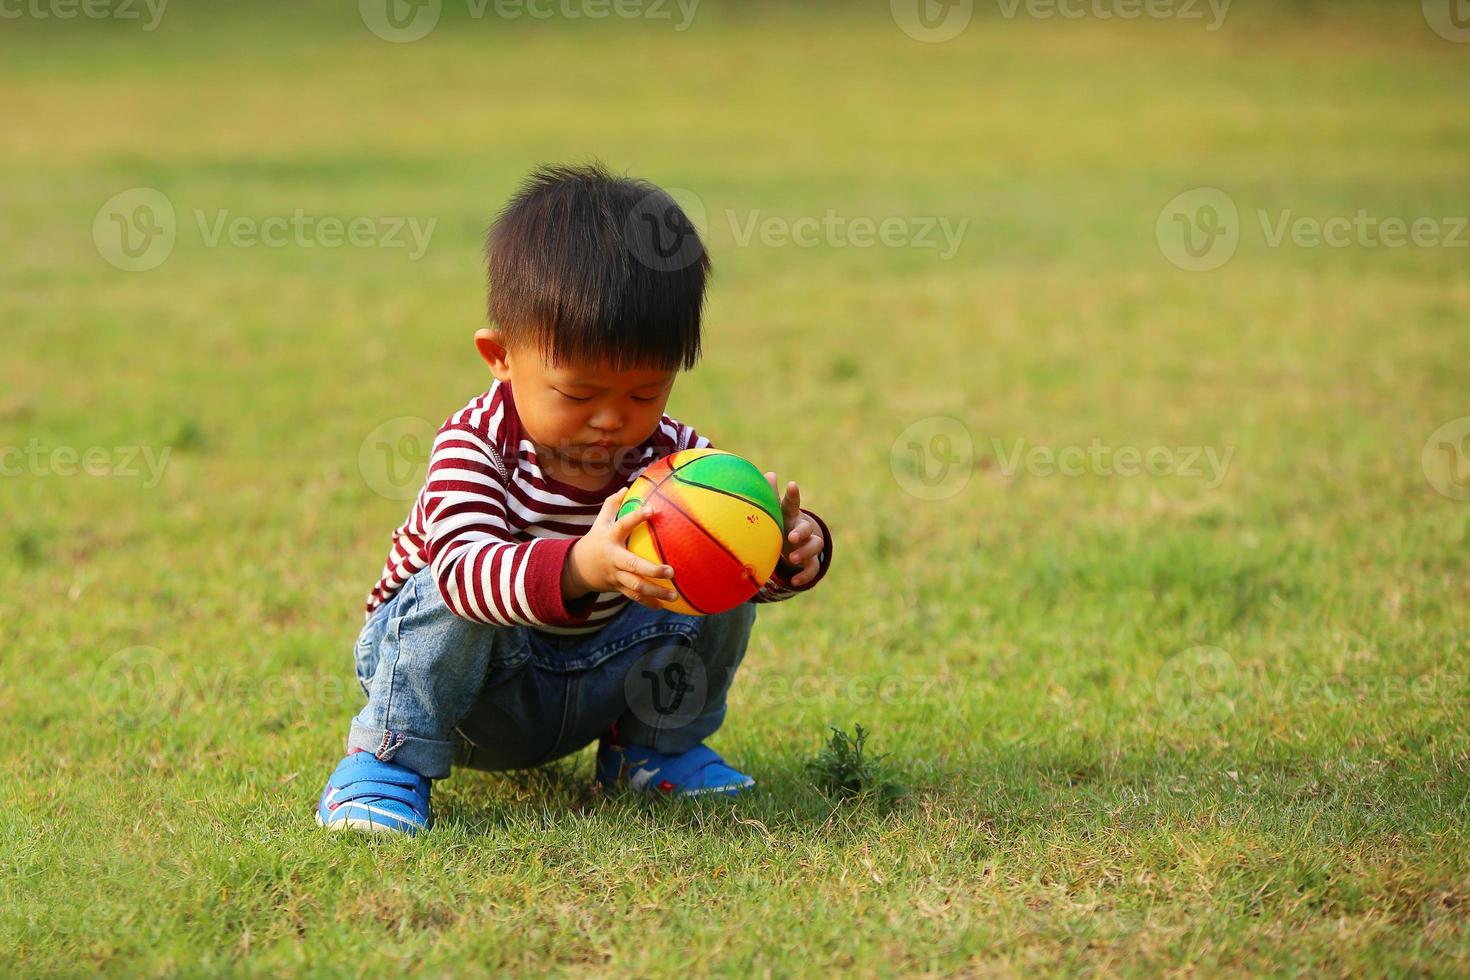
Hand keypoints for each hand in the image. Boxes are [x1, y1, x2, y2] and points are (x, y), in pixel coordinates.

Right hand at [564, 488, 678, 608]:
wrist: (577, 569)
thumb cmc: (596, 540)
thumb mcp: (600, 522)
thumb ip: (612, 505)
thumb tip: (627, 487)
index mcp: (610, 539)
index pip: (623, 525)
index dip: (636, 517)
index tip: (653, 510)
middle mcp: (614, 559)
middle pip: (632, 566)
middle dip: (651, 570)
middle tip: (671, 571)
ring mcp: (616, 576)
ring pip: (635, 587)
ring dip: (655, 592)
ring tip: (674, 594)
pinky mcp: (619, 588)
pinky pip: (634, 598)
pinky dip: (649, 603)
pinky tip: (665, 606)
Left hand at [764, 472, 824, 586]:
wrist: (794, 545)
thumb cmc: (781, 525)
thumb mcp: (775, 513)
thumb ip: (771, 497)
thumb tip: (769, 474)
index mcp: (791, 516)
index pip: (792, 504)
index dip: (793, 495)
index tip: (791, 484)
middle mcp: (802, 530)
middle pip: (807, 528)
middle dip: (801, 531)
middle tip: (792, 537)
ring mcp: (808, 546)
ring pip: (815, 547)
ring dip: (805, 552)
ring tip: (792, 558)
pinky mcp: (810, 563)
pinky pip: (813, 569)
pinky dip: (805, 575)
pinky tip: (794, 581)